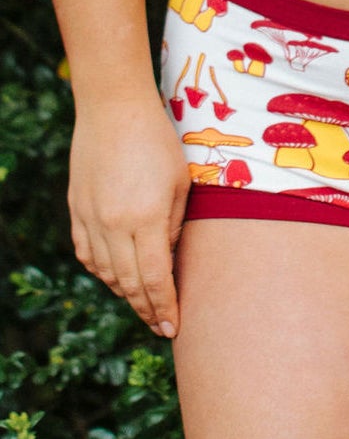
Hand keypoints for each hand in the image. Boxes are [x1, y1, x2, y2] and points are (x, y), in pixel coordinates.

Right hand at [68, 90, 189, 337]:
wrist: (113, 110)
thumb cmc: (159, 141)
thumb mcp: (181, 182)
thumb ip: (175, 225)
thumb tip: (170, 258)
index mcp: (145, 219)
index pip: (155, 279)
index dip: (164, 307)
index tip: (172, 328)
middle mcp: (113, 226)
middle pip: (129, 283)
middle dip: (146, 308)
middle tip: (160, 325)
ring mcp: (90, 219)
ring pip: (105, 272)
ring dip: (124, 292)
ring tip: (142, 303)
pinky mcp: (77, 211)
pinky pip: (86, 254)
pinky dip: (101, 271)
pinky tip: (115, 276)